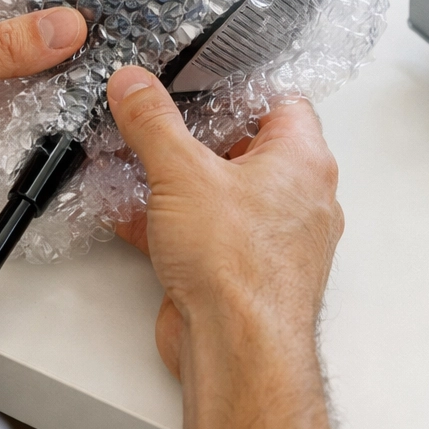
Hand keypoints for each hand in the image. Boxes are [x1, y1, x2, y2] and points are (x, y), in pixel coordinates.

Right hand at [105, 66, 342, 378]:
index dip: (237, 85)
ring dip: (174, 180)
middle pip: (243, 146)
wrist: (238, 350)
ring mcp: (269, 239)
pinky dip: (165, 220)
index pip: (280, 100)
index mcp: (303, 161)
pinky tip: (125, 211)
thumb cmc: (242, 268)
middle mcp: (296, 199)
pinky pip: (202, 232)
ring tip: (132, 160)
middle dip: (193, 135)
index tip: (197, 78)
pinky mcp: (239, 272)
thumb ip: (153, 122)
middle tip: (157, 120)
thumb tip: (137, 86)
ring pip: (219, 193)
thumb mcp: (182, 172)